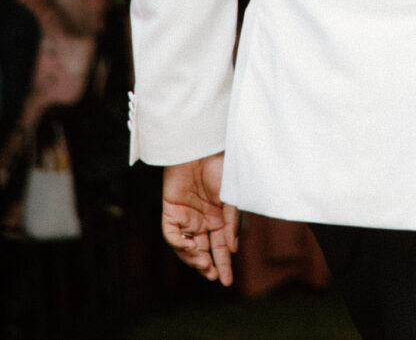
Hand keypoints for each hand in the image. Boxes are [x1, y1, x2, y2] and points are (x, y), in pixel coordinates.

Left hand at [162, 155, 237, 285]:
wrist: (201, 147)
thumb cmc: (220, 166)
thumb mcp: (232, 197)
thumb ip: (231, 223)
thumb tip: (231, 249)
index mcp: (219, 218)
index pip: (220, 247)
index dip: (224, 264)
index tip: (227, 281)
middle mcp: (202, 221)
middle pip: (203, 251)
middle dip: (207, 266)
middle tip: (212, 275)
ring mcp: (186, 217)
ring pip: (186, 248)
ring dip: (193, 258)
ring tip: (203, 264)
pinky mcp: (171, 211)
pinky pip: (172, 235)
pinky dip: (179, 244)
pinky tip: (190, 247)